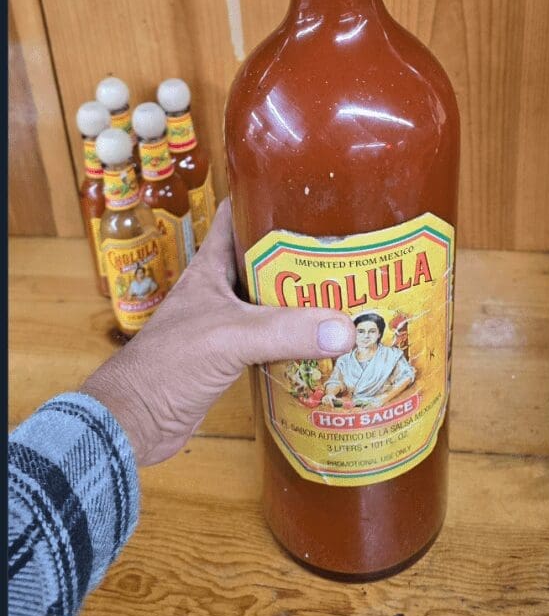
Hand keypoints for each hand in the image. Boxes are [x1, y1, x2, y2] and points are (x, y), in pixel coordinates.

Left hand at [82, 199, 355, 465]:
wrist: (136, 419)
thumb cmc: (168, 364)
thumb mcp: (230, 337)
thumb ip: (285, 331)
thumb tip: (345, 328)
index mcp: (209, 268)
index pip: (237, 217)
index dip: (267, 200)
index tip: (309, 195)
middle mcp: (218, 291)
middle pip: (265, 261)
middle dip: (301, 255)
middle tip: (345, 251)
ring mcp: (224, 325)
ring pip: (271, 302)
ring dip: (302, 301)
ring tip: (346, 294)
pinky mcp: (231, 358)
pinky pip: (271, 340)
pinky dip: (296, 339)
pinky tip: (325, 343)